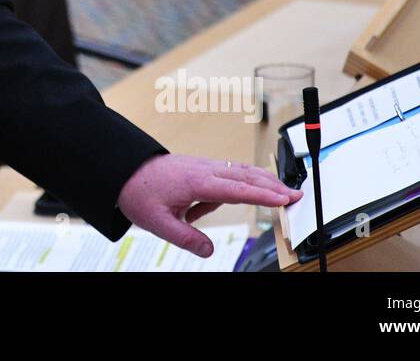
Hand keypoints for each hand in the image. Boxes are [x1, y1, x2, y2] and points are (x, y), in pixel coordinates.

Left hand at [116, 154, 301, 257]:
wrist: (123, 169)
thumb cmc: (138, 192)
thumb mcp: (157, 222)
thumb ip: (185, 237)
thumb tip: (209, 251)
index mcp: (196, 182)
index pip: (236, 189)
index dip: (262, 194)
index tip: (284, 199)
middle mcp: (203, 170)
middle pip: (244, 175)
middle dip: (272, 185)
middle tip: (296, 195)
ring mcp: (203, 167)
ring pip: (239, 171)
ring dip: (261, 179)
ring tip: (282, 192)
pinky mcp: (201, 169)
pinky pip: (227, 174)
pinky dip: (242, 181)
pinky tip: (234, 197)